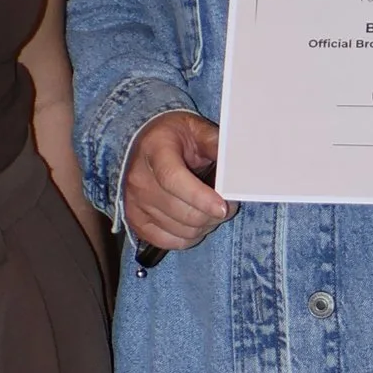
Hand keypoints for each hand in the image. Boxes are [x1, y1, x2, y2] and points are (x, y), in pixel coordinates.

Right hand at [123, 110, 232, 254]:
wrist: (143, 144)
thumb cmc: (174, 137)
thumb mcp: (197, 130)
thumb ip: (217, 145)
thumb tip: (238, 165)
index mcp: (155, 150)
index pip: (174, 179)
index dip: (201, 197)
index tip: (223, 207)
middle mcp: (140, 179)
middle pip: (182, 212)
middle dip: (213, 214)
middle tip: (227, 206)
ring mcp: (135, 203)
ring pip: (181, 230)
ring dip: (204, 226)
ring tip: (211, 211)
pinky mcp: (135, 221)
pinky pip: (169, 242)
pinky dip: (188, 238)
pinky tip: (195, 223)